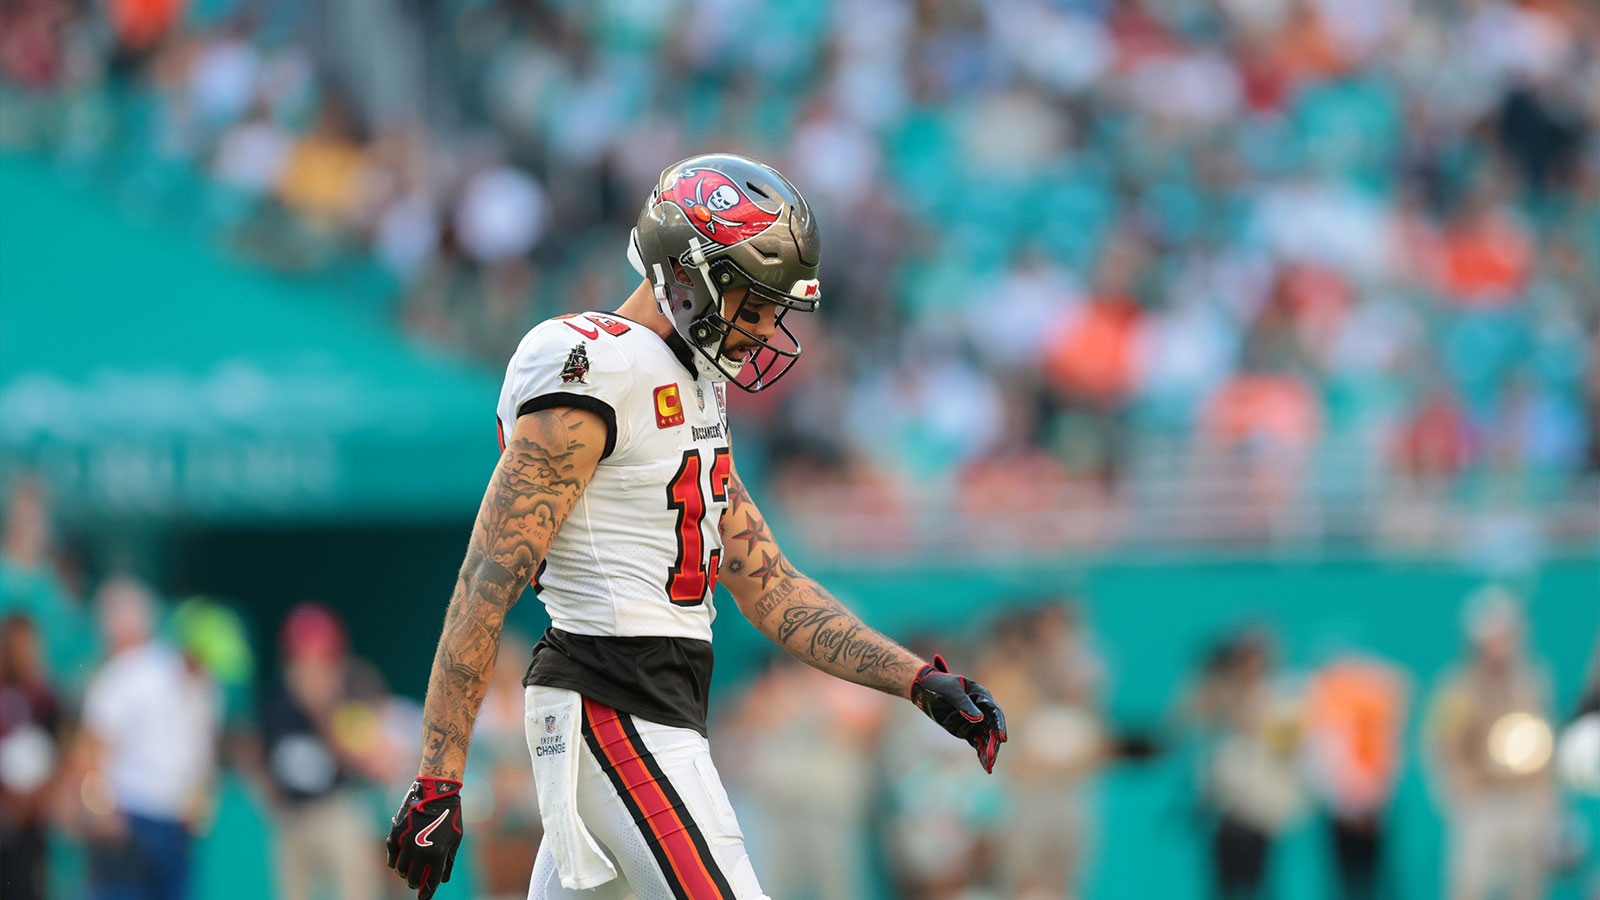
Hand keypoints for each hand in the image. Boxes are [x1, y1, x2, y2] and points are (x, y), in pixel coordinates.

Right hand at [386, 777, 463, 899]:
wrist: (436, 791)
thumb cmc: (450, 815)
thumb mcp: (455, 839)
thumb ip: (449, 861)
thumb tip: (444, 880)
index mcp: (437, 854)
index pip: (431, 881)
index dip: (427, 892)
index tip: (424, 898)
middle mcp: (420, 851)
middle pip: (413, 878)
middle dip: (416, 883)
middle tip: (418, 882)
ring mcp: (406, 842)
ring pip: (401, 870)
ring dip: (405, 873)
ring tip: (410, 871)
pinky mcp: (396, 834)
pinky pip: (391, 856)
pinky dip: (394, 862)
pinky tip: (397, 864)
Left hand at [910, 654, 1007, 772]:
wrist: (924, 690)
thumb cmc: (938, 685)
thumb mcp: (950, 691)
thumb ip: (963, 703)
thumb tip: (979, 719)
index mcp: (982, 696)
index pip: (995, 713)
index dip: (1000, 726)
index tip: (1002, 738)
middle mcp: (983, 710)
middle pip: (993, 729)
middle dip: (994, 743)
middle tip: (992, 757)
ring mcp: (976, 722)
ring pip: (987, 739)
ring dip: (989, 752)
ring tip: (990, 767)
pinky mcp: (968, 731)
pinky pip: (978, 744)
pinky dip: (982, 754)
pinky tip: (986, 766)